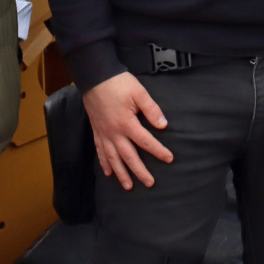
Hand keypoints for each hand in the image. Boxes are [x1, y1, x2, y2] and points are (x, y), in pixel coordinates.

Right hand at [83, 73, 172, 189]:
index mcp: (127, 123)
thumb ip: (151, 109)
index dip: (159, 151)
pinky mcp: (96, 131)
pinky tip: (108, 173)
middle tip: (150, 183)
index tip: (169, 159)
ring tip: (128, 186)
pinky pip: (100, 151)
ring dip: (121, 173)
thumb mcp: (139, 92)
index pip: (146, 141)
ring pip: (113, 158)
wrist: (94, 76)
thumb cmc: (118, 83)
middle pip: (129, 156)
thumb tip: (163, 125)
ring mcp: (104, 133)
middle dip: (139, 171)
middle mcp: (114, 133)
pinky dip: (104, 163)